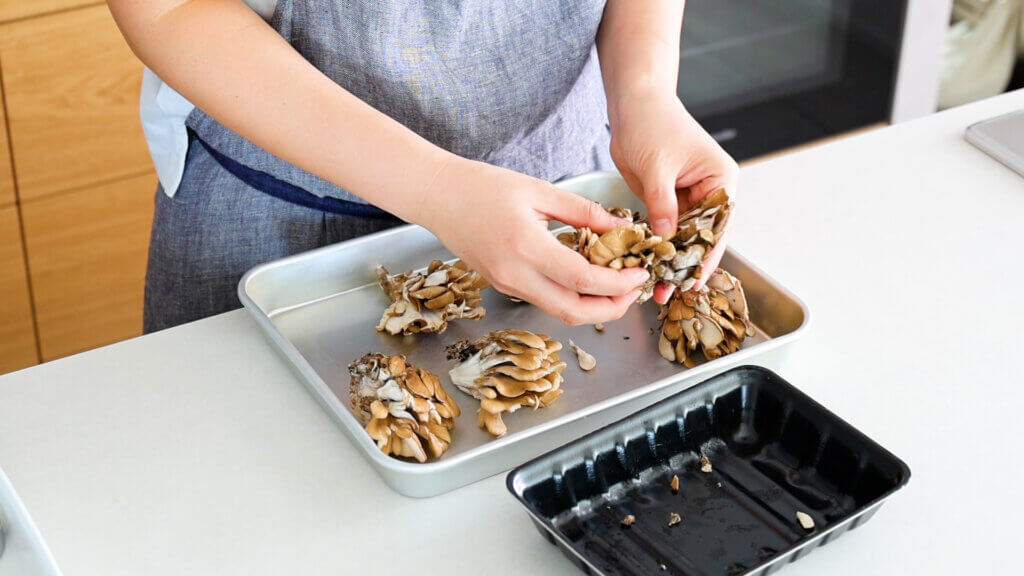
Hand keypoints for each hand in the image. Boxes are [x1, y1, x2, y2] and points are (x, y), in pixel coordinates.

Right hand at [417, 156, 648, 324]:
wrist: (438, 197)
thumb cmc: (482, 187)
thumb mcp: (539, 191)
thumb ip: (584, 212)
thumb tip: (623, 227)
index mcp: (526, 247)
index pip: (583, 280)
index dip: (618, 284)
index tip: (639, 273)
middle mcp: (515, 275)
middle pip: (574, 312)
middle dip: (612, 308)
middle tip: (633, 291)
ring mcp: (508, 285)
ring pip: (560, 312)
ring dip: (594, 306)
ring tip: (617, 286)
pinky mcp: (504, 286)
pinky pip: (545, 301)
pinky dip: (572, 297)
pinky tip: (587, 279)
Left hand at [609, 91, 738, 302]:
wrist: (632, 103)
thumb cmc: (651, 122)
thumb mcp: (657, 167)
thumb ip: (663, 205)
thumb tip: (665, 239)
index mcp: (720, 180)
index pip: (716, 226)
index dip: (704, 257)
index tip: (692, 282)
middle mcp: (710, 191)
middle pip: (702, 238)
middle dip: (685, 266)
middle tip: (668, 292)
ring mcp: (689, 197)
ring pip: (683, 238)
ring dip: (670, 262)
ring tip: (656, 288)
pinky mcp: (668, 200)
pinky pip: (666, 230)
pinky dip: (658, 248)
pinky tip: (648, 267)